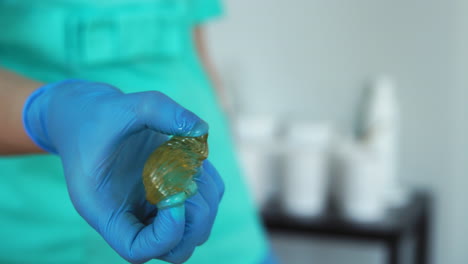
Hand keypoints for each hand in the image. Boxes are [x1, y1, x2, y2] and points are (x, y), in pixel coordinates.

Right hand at [23, 80, 224, 263]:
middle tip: (188, 177)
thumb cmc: (98, 116)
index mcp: (107, 210)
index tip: (175, 195)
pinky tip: (194, 160)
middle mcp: (133, 217)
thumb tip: (201, 129)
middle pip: (177, 249)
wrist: (90, 117)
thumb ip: (159, 110)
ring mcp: (154, 208)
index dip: (166, 232)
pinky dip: (209, 186)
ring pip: (196, 231)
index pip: (138, 249)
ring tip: (190, 163)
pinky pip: (206, 205)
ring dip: (204, 200)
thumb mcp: (121, 104)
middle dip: (194, 217)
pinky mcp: (171, 194)